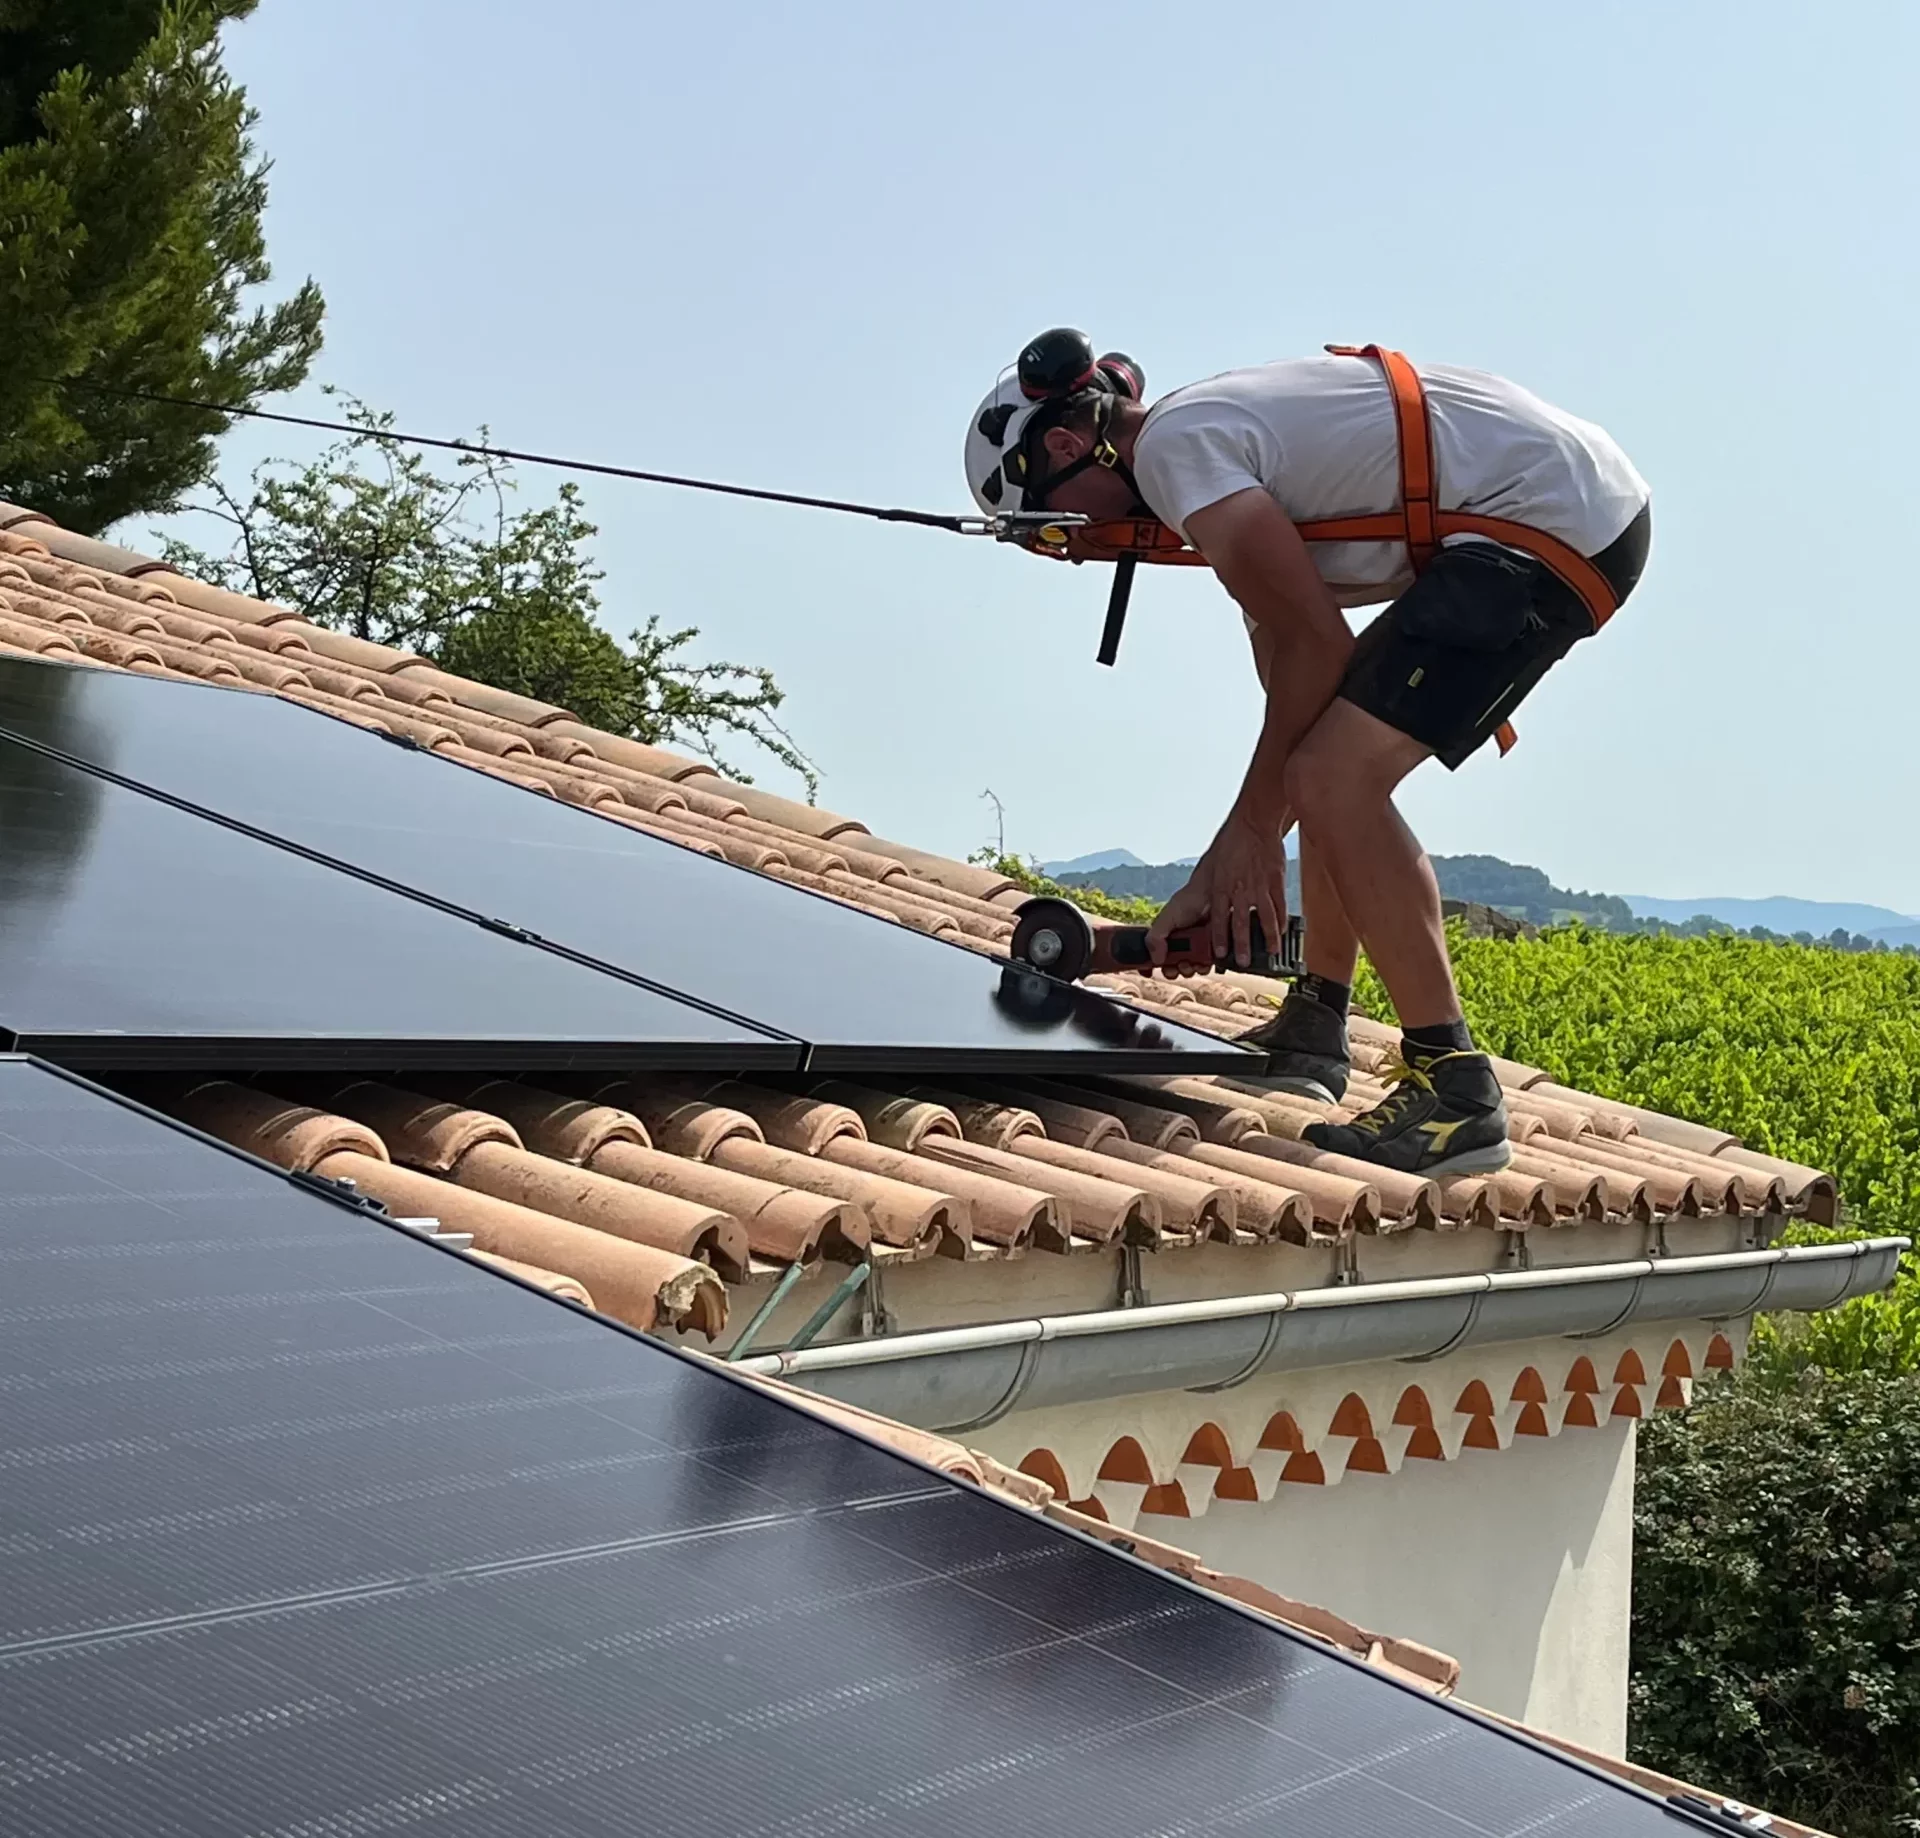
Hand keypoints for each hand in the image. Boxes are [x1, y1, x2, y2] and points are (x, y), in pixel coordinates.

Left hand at [1150, 812, 1287, 972]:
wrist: (1254, 823)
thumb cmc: (1230, 842)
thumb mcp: (1212, 865)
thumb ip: (1210, 887)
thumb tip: (1203, 905)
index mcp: (1222, 886)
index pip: (1219, 919)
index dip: (1219, 938)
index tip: (1220, 953)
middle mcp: (1240, 890)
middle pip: (1241, 923)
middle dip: (1242, 945)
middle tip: (1242, 962)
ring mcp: (1260, 886)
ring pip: (1264, 918)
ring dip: (1268, 938)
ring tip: (1270, 952)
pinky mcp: (1276, 881)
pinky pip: (1279, 906)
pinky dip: (1281, 921)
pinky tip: (1282, 932)